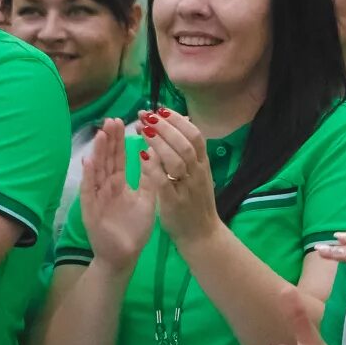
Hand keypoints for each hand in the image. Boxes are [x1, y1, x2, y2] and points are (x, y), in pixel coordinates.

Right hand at [79, 120, 154, 271]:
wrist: (124, 256)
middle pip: (106, 159)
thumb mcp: (147, 200)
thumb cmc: (134, 229)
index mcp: (118, 184)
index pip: (118, 158)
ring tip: (101, 134)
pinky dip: (88, 176)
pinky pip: (89, 191)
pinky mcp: (90, 211)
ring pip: (96, 171)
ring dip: (98, 152)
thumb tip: (152, 155)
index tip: (122, 121)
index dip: (119, 141)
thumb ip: (149, 179)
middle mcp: (105, 187)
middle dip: (109, 140)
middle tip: (111, 119)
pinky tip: (88, 161)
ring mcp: (97, 198)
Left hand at [137, 108, 223, 249]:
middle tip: (147, 115)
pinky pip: (163, 181)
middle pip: (185, 143)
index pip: (195, 136)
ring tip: (143, 130)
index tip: (160, 109)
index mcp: (204, 165)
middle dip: (165, 126)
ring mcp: (187, 188)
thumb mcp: (198, 175)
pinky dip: (153, 166)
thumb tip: (178, 124)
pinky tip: (142, 155)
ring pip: (176, 159)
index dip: (177, 121)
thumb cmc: (195, 203)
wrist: (201, 235)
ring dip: (159, 142)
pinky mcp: (174, 203)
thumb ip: (189, 153)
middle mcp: (198, 174)